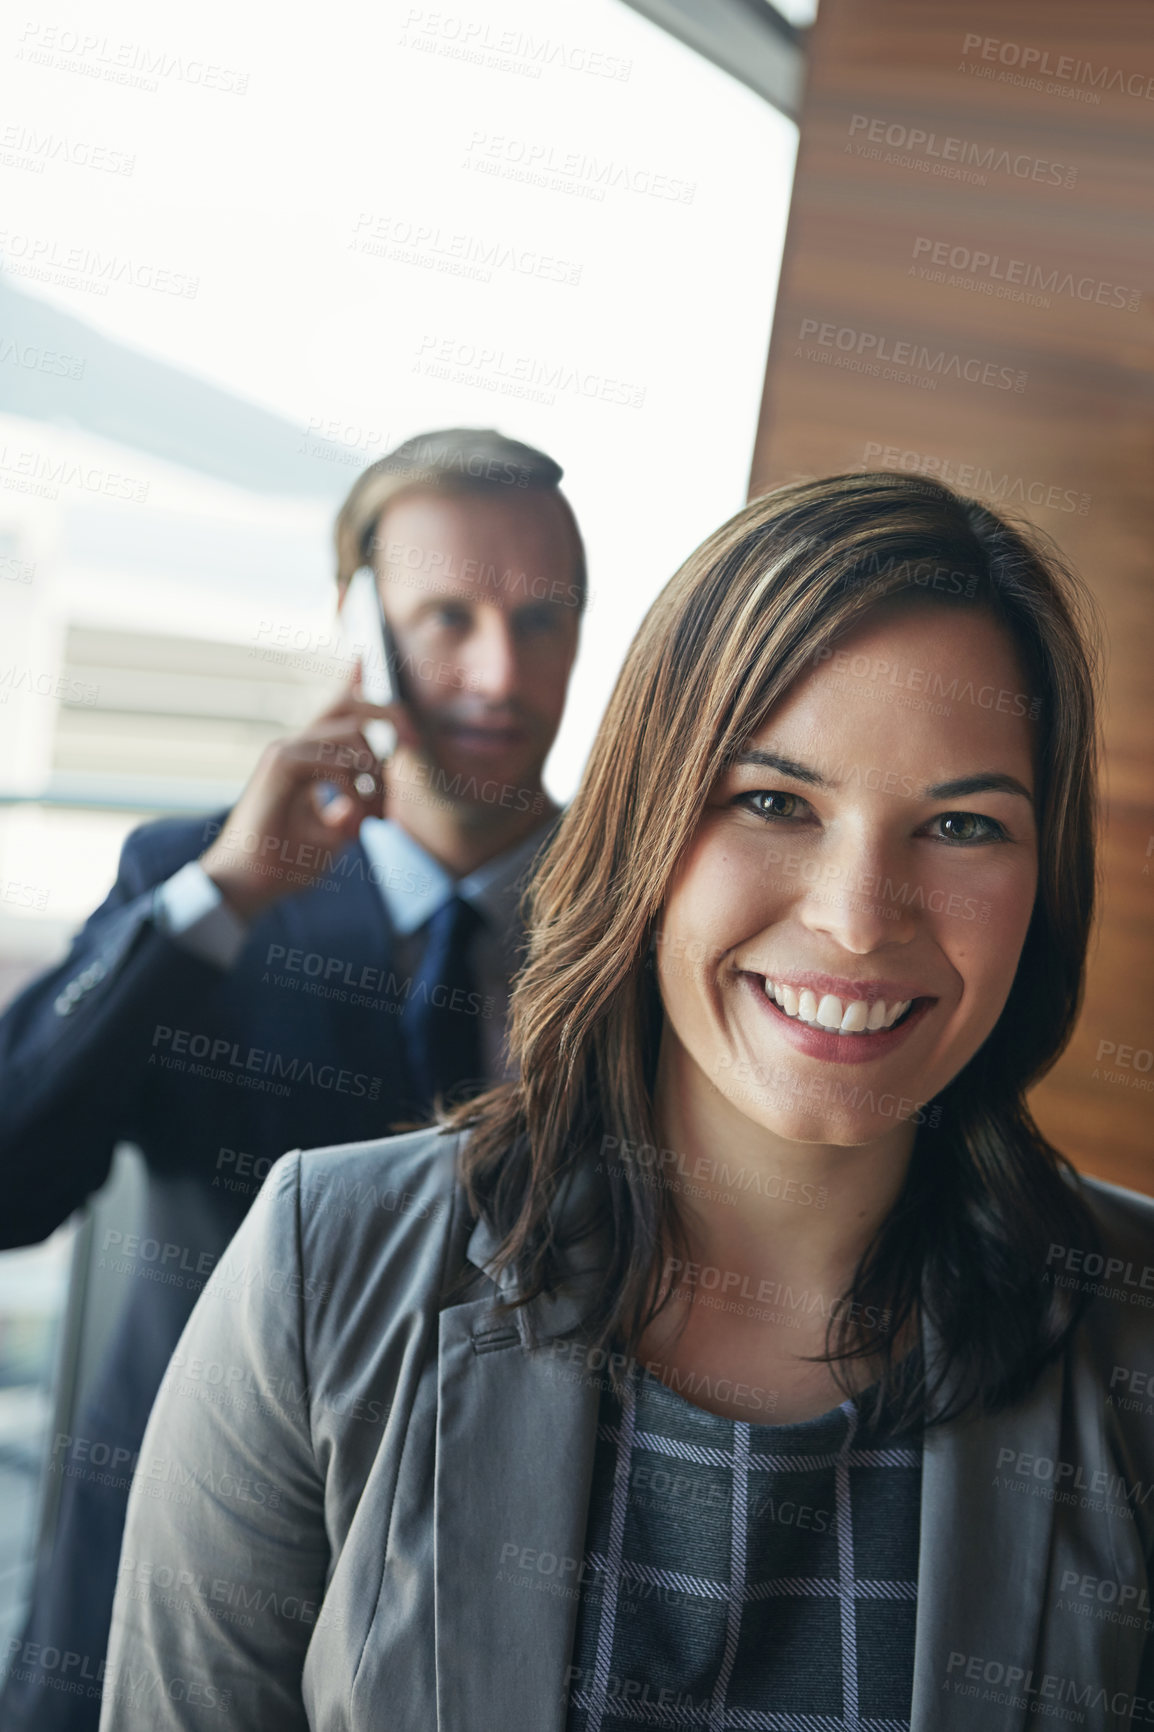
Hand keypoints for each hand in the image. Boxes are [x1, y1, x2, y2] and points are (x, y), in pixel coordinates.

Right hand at [200, 669, 418, 921]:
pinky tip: (350, 814)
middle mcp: (294, 747)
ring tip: (371, 810)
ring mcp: (284, 752)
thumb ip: (355, 809)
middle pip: (348, 705)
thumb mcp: (334, 834)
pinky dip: (353, 786)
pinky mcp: (279, 766)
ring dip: (376, 771)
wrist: (247, 884)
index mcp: (306, 758)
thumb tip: (374, 797)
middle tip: (415, 743)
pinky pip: (332, 759)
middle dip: (390, 714)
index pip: (334, 708)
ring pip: (351, 734)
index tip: (362, 658)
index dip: (351, 681)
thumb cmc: (285, 863)